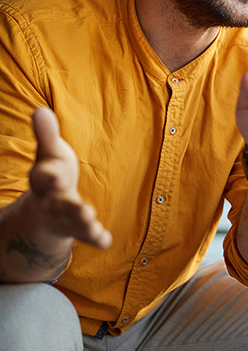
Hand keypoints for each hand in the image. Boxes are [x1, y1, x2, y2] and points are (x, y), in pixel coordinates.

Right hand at [29, 108, 111, 248]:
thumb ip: (46, 135)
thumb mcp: (49, 154)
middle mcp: (51, 201)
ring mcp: (63, 218)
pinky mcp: (77, 230)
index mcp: (44, 180)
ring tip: (91, 217)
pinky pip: (86, 236)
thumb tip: (39, 109)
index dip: (47, 176)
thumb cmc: (52, 173)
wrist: (44, 210)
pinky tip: (105, 240)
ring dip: (81, 221)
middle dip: (65, 203)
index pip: (43, 177)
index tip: (52, 175)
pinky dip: (95, 238)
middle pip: (56, 203)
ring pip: (71, 221)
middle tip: (77, 204)